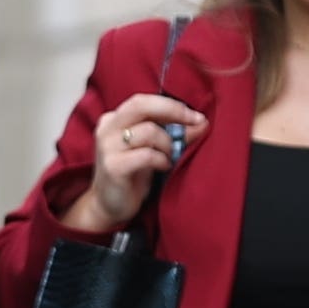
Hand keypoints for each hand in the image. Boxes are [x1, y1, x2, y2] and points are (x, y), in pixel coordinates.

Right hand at [68, 95, 201, 235]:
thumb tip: (201, 123)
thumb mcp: (153, 149)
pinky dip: (161, 160)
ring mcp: (108, 147)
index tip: (196, 117)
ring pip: (148, 131)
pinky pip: (147, 155)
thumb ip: (171, 133)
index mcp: (114, 119)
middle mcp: (107, 128)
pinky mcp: (113, 166)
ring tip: (170, 158)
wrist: (108, 206)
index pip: (144, 101)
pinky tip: (164, 167)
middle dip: (173, 112)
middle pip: (141, 105)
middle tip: (194, 124)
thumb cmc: (132, 175)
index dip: (172, 105)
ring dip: (168, 144)